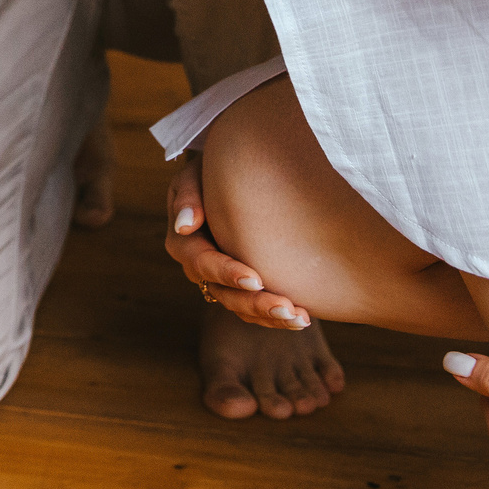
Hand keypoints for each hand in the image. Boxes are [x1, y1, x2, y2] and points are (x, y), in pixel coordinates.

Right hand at [164, 155, 313, 330]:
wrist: (235, 174)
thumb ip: (189, 195)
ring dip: (270, 317)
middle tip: (286, 308)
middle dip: (255, 303)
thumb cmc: (215, 170)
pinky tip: (303, 318)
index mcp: (185, 240)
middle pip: (224, 294)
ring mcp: (221, 280)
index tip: (256, 279)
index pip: (202, 262)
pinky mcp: (241, 287)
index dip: (227, 273)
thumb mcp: (196, 174)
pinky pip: (255, 311)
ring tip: (301, 319)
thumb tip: (185, 224)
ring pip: (241, 308)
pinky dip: (277, 318)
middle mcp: (201, 266)